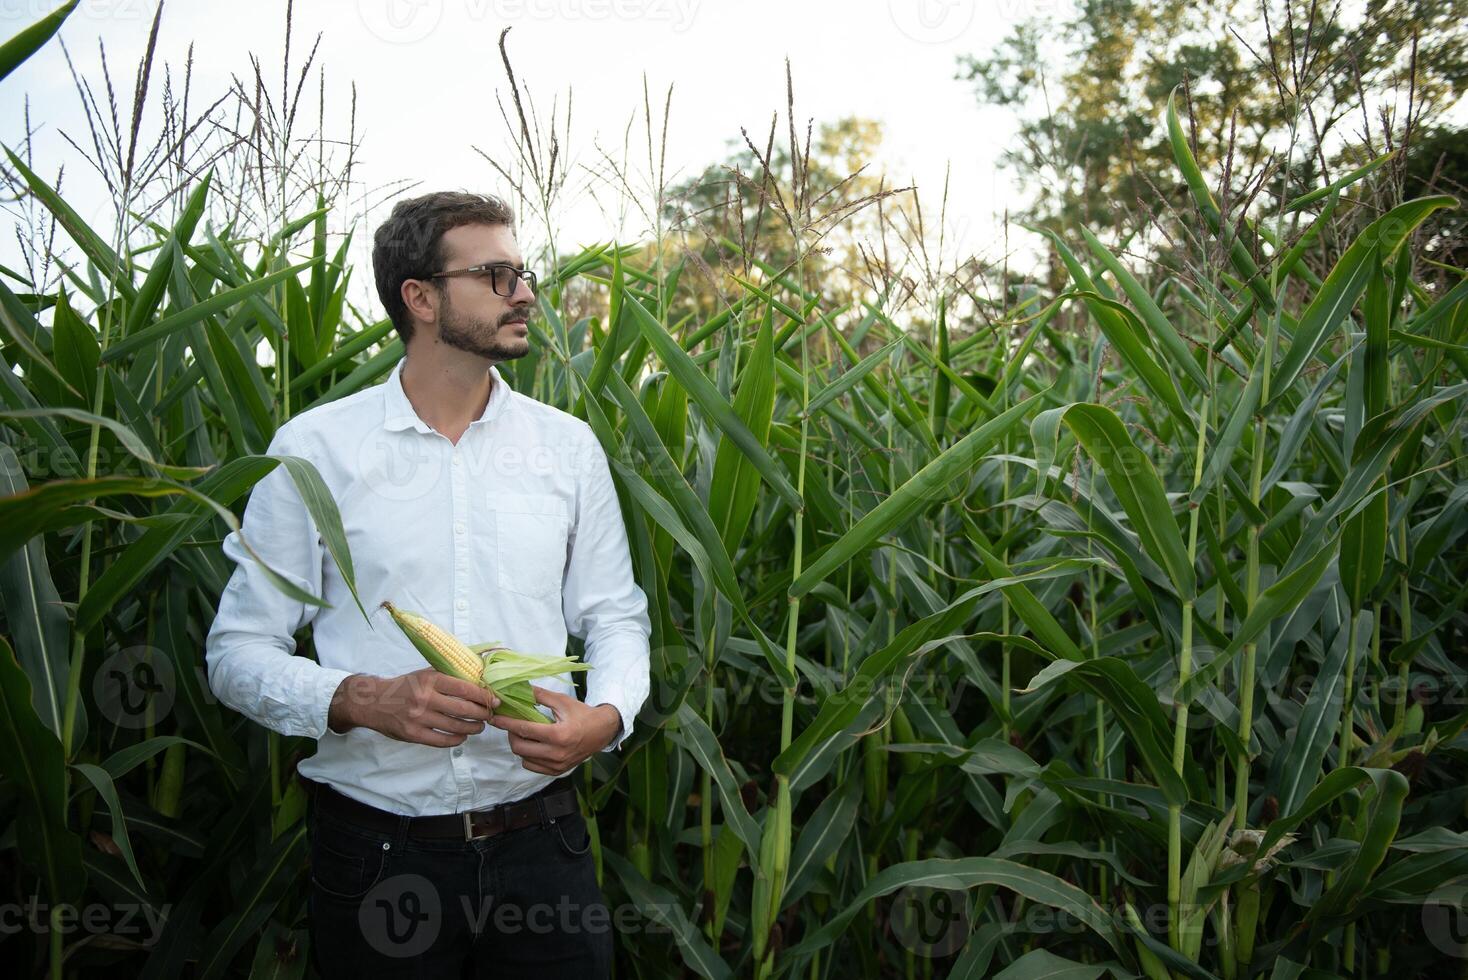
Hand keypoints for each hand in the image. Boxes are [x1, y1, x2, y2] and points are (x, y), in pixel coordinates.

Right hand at [328, 668, 500, 747]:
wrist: (373, 702)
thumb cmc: (404, 686)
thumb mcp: (424, 674)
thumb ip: (448, 676)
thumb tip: (479, 677)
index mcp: (430, 680)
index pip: (465, 688)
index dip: (484, 696)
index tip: (494, 700)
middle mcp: (425, 698)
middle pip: (464, 709)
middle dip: (482, 714)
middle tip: (489, 715)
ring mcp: (418, 718)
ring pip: (455, 727)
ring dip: (473, 728)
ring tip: (479, 727)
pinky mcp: (413, 734)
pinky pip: (442, 741)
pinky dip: (456, 739)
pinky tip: (462, 736)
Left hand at [487, 686, 621, 775]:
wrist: (602, 732)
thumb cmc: (582, 714)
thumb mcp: (562, 701)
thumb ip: (540, 695)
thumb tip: (519, 688)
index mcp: (558, 734)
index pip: (524, 729)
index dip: (506, 723)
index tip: (495, 718)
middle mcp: (557, 753)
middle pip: (519, 747)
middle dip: (511, 734)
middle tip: (513, 724)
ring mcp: (557, 765)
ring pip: (523, 758)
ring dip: (519, 745)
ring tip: (525, 734)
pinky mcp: (557, 771)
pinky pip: (532, 766)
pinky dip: (528, 756)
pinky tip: (534, 745)